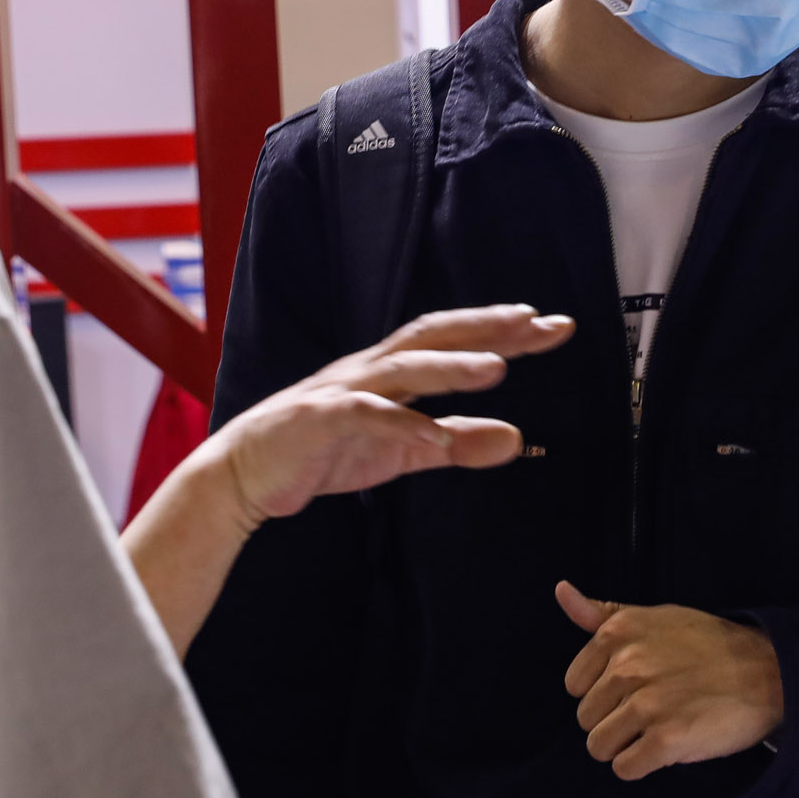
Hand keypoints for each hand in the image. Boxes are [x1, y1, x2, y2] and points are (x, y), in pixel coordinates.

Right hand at [217, 306, 574, 526]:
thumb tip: (518, 439)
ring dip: (449, 367)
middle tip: (539, 322)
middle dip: (487, 328)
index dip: (503, 330)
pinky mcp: (317, 420)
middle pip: (435, 337)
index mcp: (394, 371)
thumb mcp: (406, 451)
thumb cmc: (327, 450)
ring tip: (497, 367)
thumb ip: (459, 443)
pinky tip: (434, 435)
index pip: (456, 339)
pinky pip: (364, 417)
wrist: (244, 475)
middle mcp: (372, 369)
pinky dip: (399, 424)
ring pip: (402, 369)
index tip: (554, 324)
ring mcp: (343, 390)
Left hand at [557, 583, 784, 778]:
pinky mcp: (667, 740)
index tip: (637, 686)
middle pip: (586, 719)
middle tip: (656, 708)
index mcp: (619, 634)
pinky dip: (643, 765)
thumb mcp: (657, 617)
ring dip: (627, 746)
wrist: (770, 672)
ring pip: (599, 746)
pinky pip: (625, 769)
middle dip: (616, 720)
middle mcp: (628, 667)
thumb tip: (561, 591)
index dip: (605, 692)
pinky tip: (668, 746)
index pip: (575, 685)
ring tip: (660, 728)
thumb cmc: (711, 646)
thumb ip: (603, 613)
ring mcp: (647, 705)